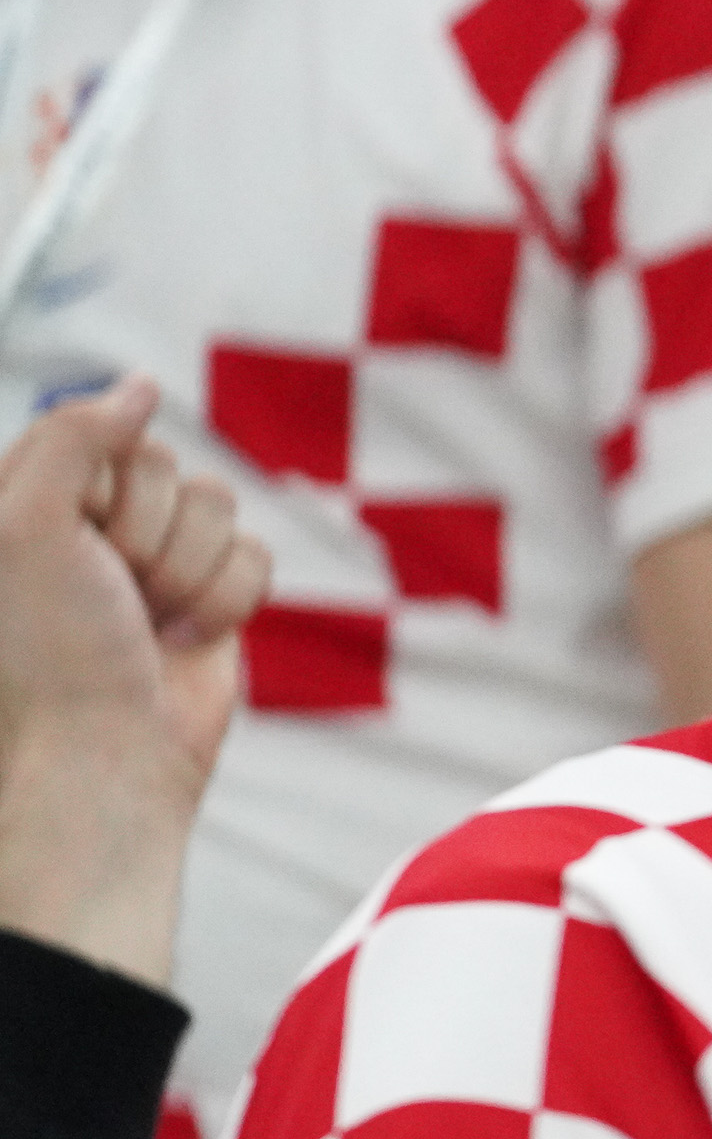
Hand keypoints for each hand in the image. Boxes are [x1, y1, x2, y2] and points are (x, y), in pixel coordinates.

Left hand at [0, 377, 269, 984]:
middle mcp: (96, 524)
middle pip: (167, 467)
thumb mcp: (28, 524)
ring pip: (218, 507)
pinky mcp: (213, 595)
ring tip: (149, 622)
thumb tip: (143, 387)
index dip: (101, 491)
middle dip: (150, 537)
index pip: (98, 436)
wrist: (111, 751)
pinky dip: (228, 603)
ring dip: (189, 574)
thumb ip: (76, 437)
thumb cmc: (53, 649)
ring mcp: (158, 560)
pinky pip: (256, 556)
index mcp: (33, 500)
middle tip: (114, 592)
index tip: (74, 548)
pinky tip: (186, 639)